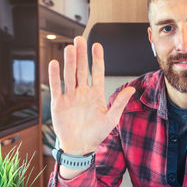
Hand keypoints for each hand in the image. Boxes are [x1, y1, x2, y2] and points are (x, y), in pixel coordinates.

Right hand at [48, 36, 134, 155]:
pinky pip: (56, 86)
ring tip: (69, 48)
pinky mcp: (59, 103)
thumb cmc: (96, 134)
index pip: (96, 72)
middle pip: (81, 69)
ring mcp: (70, 96)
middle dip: (80, 54)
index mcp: (96, 94)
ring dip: (69, 61)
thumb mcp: (111, 118)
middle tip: (79, 39)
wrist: (80, 147)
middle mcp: (82, 92)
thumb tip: (131, 89)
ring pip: (69, 74)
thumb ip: (120, 102)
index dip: (97, 59)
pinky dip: (55, 75)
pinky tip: (54, 63)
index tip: (96, 45)